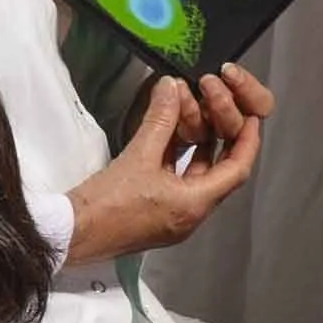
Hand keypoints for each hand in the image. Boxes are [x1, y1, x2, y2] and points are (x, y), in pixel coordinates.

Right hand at [59, 63, 272, 266]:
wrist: (71, 235)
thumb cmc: (106, 205)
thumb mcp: (137, 157)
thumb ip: (159, 121)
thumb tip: (171, 88)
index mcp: (194, 206)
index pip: (236, 169)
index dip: (247, 141)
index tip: (251, 118)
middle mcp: (190, 214)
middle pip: (218, 171)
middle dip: (218, 137)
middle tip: (217, 109)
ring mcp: (172, 215)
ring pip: (195, 174)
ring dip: (195, 144)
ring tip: (191, 113)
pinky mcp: (155, 212)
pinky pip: (176, 180)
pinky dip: (175, 156)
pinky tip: (166, 133)